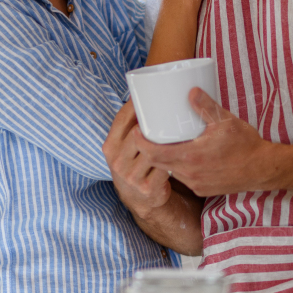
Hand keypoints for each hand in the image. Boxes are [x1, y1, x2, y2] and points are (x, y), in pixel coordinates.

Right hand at [103, 102, 173, 218]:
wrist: (139, 199)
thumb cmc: (134, 165)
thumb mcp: (123, 148)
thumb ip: (128, 127)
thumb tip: (139, 95)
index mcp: (110, 147)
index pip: (121, 120)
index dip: (135, 105)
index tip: (149, 93)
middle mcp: (117, 162)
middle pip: (137, 134)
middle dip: (153, 121)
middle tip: (169, 108)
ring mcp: (132, 176)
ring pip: (152, 150)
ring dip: (166, 139)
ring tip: (178, 126)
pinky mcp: (148, 187)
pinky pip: (165, 166)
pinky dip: (174, 156)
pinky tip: (182, 148)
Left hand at [133, 88, 270, 196]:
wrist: (263, 169)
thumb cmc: (245, 144)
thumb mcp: (225, 121)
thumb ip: (206, 105)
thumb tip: (190, 90)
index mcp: (191, 157)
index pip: (153, 153)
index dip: (140, 143)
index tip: (136, 131)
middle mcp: (190, 174)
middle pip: (158, 163)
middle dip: (148, 150)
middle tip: (146, 134)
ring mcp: (196, 184)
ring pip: (170, 172)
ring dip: (163, 159)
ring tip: (163, 143)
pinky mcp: (203, 190)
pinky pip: (184, 178)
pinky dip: (178, 167)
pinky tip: (183, 156)